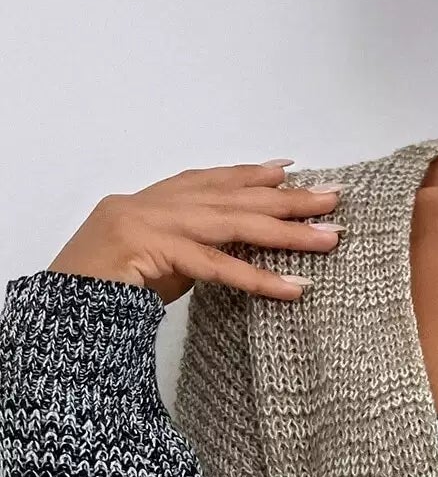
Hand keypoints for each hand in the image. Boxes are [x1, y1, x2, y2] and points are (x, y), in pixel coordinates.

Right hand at [46, 161, 343, 305]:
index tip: (292, 171)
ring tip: (329, 239)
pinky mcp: (153, 252)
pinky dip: (259, 279)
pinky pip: (218, 267)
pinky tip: (294, 287)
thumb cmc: (109, 289)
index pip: (214, 181)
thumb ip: (196, 251)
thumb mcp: (161, 264)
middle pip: (235, 198)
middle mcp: (156, 203)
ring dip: (287, 233)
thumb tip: (241, 255)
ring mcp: (153, 224)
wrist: (64, 306)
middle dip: (288, 199)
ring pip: (234, 225)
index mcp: (155, 201)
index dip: (253, 175)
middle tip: (334, 199)